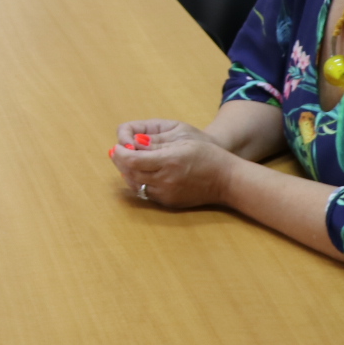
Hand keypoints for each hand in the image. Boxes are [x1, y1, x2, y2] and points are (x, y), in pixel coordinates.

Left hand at [107, 118, 235, 208]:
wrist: (226, 180)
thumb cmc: (208, 155)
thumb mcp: (184, 141)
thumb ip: (157, 143)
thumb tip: (134, 143)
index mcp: (169, 161)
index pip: (133, 160)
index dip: (121, 153)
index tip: (117, 146)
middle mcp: (165, 180)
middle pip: (131, 173)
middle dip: (120, 162)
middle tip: (117, 152)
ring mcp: (166, 194)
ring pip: (136, 185)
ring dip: (127, 173)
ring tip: (126, 162)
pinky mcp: (168, 203)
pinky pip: (146, 193)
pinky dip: (138, 183)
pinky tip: (139, 174)